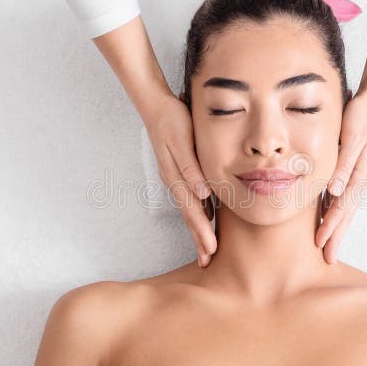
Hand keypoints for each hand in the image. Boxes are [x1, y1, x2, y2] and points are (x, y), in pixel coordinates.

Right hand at [144, 93, 216, 267]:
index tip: (210, 252)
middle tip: (207, 260)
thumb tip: (203, 194)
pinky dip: (199, 212)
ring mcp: (176, 177)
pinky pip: (190, 197)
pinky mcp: (180, 171)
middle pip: (190, 216)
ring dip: (198, 229)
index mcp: (177, 178)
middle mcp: (176, 181)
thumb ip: (192, 168)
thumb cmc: (173, 120)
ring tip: (205, 248)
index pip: (193, 212)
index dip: (202, 233)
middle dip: (199, 239)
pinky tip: (206, 218)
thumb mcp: (182, 141)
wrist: (156, 105)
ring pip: (190, 209)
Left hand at [316, 89, 366, 263]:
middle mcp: (360, 178)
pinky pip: (343, 194)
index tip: (320, 245)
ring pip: (345, 207)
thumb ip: (343, 165)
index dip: (331, 228)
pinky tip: (326, 215)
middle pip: (346, 214)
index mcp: (359, 175)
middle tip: (327, 258)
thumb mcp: (351, 139)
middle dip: (336, 236)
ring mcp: (358, 174)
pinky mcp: (353, 168)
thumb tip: (334, 192)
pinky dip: (334, 208)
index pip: (342, 208)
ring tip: (327, 244)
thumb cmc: (360, 117)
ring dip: (336, 226)